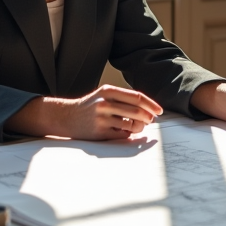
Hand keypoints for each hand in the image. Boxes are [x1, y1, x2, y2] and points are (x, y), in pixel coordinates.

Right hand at [46, 85, 162, 139]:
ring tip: (137, 126)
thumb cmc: (91, 105)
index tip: (159, 111)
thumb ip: (124, 98)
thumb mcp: (104, 94)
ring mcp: (101, 119)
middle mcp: (104, 103)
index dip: (151, 104)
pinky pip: (122, 135)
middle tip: (151, 120)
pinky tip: (123, 131)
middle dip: (148, 117)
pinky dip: (128, 134)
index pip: (136, 97)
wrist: (67, 117)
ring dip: (139, 127)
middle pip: (137, 112)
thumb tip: (149, 109)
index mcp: (108, 91)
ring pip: (131, 125)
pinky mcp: (99, 133)